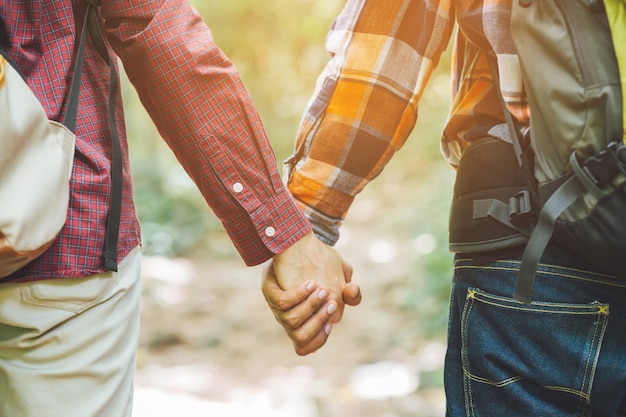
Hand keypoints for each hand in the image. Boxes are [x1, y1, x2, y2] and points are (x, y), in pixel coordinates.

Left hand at [264, 231, 361, 354]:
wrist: (295, 241)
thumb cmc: (318, 262)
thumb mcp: (339, 275)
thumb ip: (350, 290)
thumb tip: (352, 292)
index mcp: (303, 320)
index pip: (307, 346)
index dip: (321, 337)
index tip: (333, 317)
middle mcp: (288, 317)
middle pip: (300, 338)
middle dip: (319, 321)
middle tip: (332, 301)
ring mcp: (277, 306)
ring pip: (291, 322)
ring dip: (310, 307)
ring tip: (322, 289)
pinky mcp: (270, 291)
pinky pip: (282, 302)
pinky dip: (298, 295)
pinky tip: (310, 282)